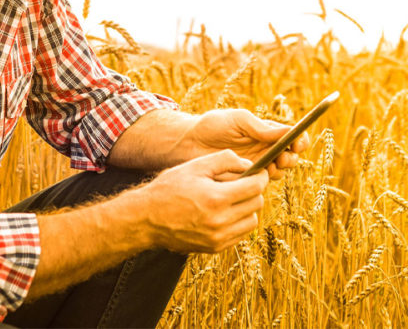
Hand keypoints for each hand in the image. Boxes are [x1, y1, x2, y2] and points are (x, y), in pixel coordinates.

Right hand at [137, 150, 267, 252]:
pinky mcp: (215, 248)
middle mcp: (220, 221)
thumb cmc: (169, 188)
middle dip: (254, 191)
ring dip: (248, 208)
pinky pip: (240, 234)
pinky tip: (225, 213)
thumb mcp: (195, 166)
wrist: (146, 218)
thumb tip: (249, 165)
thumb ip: (225, 160)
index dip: (260, 177)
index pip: (255, 187)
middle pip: (256, 204)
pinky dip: (238, 222)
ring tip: (233, 199)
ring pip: (252, 221)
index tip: (259, 172)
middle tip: (244, 183)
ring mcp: (218, 238)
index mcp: (216, 198)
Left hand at [188, 109, 310, 179]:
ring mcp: (257, 166)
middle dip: (292, 157)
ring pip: (280, 172)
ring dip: (281, 170)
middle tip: (283, 157)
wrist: (188, 144)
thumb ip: (260, 127)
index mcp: (266, 132)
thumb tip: (288, 130)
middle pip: (291, 156)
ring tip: (271, 166)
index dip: (300, 140)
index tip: (297, 142)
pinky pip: (262, 184)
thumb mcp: (237, 119)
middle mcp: (265, 149)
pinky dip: (265, 181)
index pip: (293, 136)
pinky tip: (257, 176)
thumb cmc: (212, 126)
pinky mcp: (245, 180)